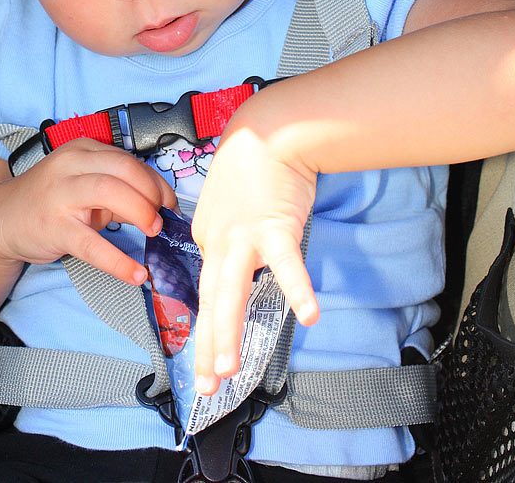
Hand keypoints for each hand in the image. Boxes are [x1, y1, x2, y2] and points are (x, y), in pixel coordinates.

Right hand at [0, 138, 177, 284]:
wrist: (1, 219)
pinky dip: (118, 261)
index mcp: (83, 150)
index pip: (129, 160)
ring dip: (140, 212)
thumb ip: (118, 189)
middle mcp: (71, 165)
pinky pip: (91, 244)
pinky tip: (136, 273)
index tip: (169, 203)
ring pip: (109, 191)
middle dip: (151, 193)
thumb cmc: (50, 200)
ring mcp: (60, 194)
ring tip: (153, 232)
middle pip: (123, 169)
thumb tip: (158, 205)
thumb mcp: (84, 184)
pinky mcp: (54, 227)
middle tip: (161, 217)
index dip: (156, 182)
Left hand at [191, 121, 318, 395]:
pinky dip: (297, 288)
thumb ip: (230, 232)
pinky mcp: (275, 227)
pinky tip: (309, 315)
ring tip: (228, 368)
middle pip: (210, 299)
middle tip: (205, 384)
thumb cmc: (252, 164)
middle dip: (208, 346)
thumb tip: (247, 259)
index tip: (210, 352)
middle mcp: (219, 241)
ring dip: (228, 331)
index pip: (209, 288)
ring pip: (231, 291)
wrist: (267, 129)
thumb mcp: (227, 201)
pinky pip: (287, 264)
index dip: (210, 323)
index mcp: (209, 236)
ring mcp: (245, 236)